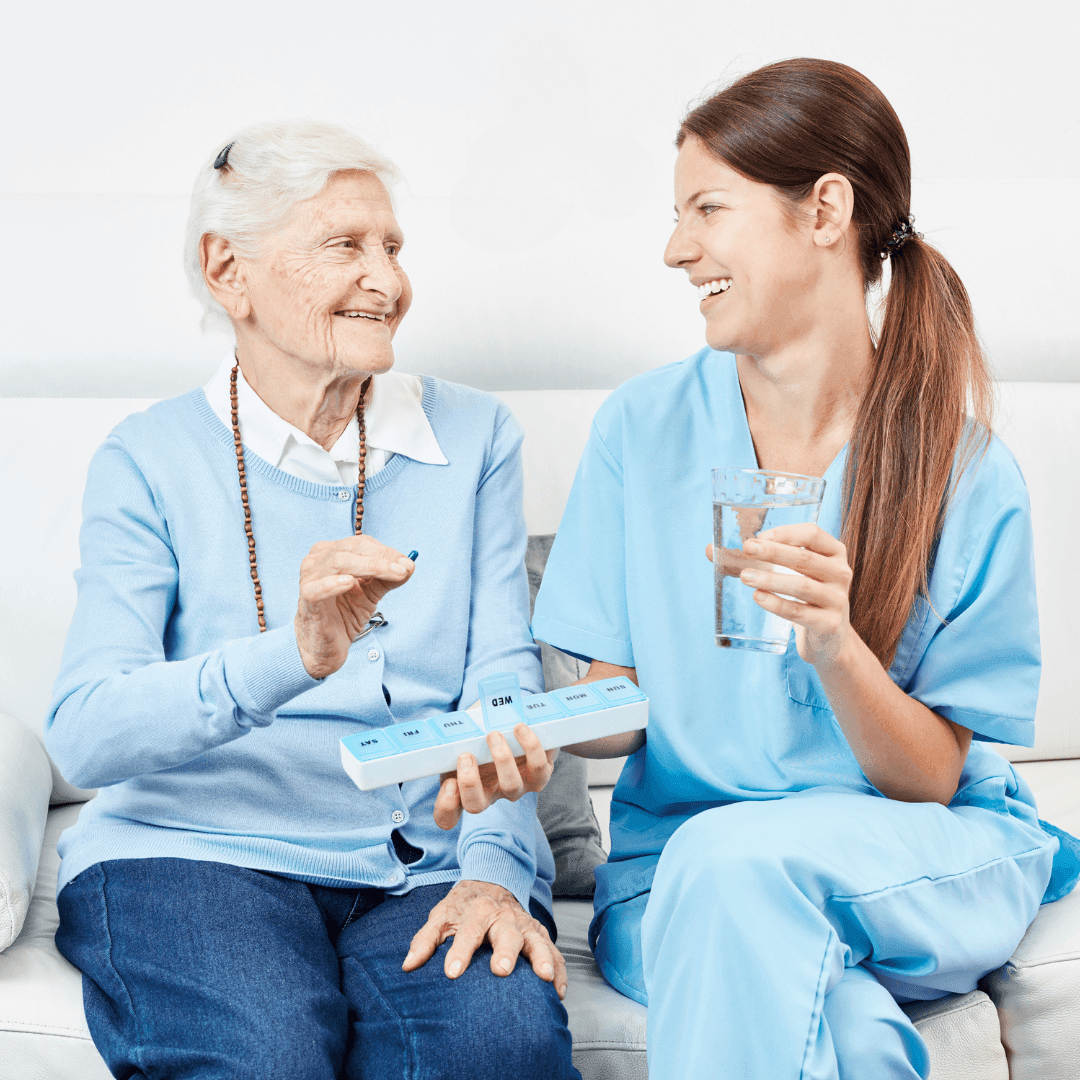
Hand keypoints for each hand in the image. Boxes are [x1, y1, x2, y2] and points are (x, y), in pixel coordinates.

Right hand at [294, 536, 413, 679]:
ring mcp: (310, 579)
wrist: (326, 647)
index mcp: (332, 553)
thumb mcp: (371, 593)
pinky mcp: (307, 600)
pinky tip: (349, 583)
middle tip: (404, 568)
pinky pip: (317, 589)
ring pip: (339, 563)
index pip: (361, 544)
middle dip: (381, 558)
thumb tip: (409, 565)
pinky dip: (333, 583)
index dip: (385, 551)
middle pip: (351, 549)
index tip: (408, 563)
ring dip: (370, 566)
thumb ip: (388, 579)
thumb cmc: (344, 614)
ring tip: (392, 574)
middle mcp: (317, 561)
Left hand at [403, 880, 566, 998]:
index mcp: (478, 911)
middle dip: (506, 951)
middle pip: (507, 934)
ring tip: (545, 978)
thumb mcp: (440, 916)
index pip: (468, 932)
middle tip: (501, 970)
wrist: (492, 881)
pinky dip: (560, 970)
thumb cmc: (463, 907)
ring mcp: (526, 925)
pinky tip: (559, 991)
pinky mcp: (539, 934)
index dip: (460, 952)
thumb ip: (424, 940)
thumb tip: (408, 966)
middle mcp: (505, 917)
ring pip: (537, 940)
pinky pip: (554, 951)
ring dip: (542, 958)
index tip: (451, 973)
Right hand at [433, 723, 556, 829]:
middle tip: (465, 755)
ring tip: (494, 735)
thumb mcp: (465, 737)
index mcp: (465, 788)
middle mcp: (490, 794)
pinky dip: (531, 747)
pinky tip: (521, 728)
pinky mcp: (540, 775)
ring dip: (501, 760)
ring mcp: (516, 787)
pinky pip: (539, 768)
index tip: (448, 783)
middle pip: (476, 804)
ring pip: (510, 786)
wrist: (515, 727)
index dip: (446, 806)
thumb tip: (457, 729)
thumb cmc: (483, 735)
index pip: (448, 815)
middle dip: (469, 782)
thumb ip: (458, 738)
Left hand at [706, 524, 852, 665]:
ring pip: (801, 585)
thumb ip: (752, 562)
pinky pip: (800, 612)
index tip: (758, 536)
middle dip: (773, 552)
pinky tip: (758, 597)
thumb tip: (710, 550)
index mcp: (833, 553)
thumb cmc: (803, 598)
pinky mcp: (829, 624)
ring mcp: (837, 599)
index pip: (812, 533)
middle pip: (804, 558)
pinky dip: (777, 604)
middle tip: (746, 549)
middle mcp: (840, 573)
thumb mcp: (787, 574)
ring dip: (771, 579)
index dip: (784, 533)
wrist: (828, 640)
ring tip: (745, 577)